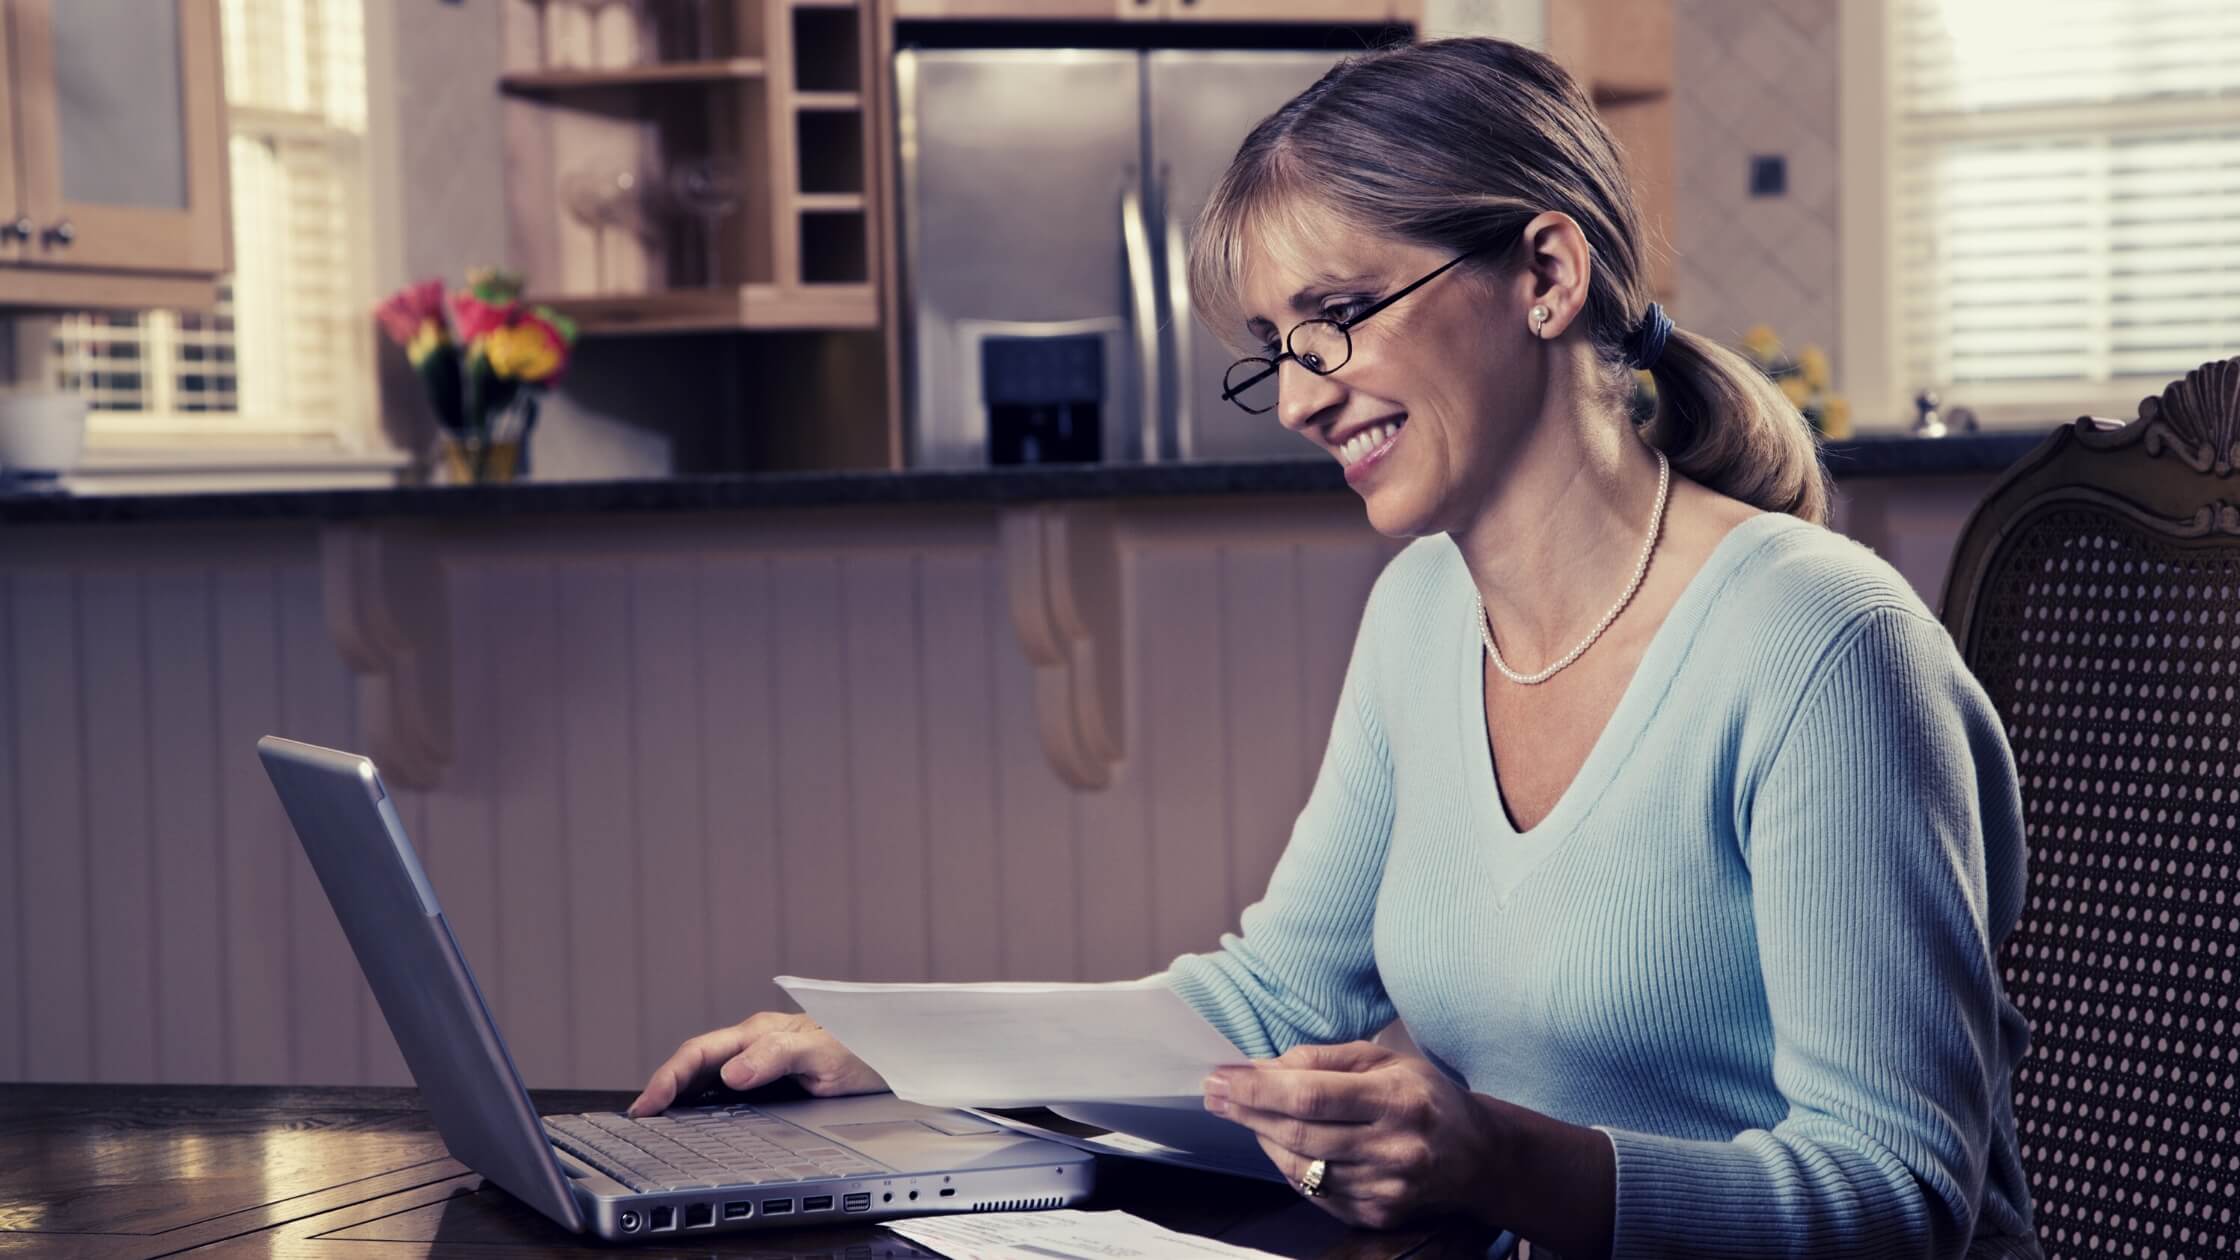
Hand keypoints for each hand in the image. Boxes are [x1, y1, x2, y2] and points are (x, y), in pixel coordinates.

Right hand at [628, 1012, 887, 1116]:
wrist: (896, 1053)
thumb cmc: (864, 1049)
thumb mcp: (821, 1054)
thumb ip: (776, 1057)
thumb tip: (730, 1072)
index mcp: (759, 1032)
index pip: (699, 1052)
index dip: (668, 1077)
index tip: (647, 1103)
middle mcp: (756, 1043)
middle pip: (696, 1063)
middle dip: (663, 1086)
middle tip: (638, 1117)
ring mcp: (763, 1060)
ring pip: (708, 1075)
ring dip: (679, 1093)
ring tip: (654, 1118)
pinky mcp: (773, 1078)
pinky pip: (728, 1087)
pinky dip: (703, 1100)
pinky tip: (696, 1117)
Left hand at [1202, 1041, 1500, 1230]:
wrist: (1480, 1157)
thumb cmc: (1425, 1096)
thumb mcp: (1384, 1059)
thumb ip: (1323, 1058)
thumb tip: (1264, 1066)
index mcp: (1397, 1099)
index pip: (1311, 1095)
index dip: (1258, 1088)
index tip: (1220, 1077)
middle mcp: (1394, 1148)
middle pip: (1299, 1133)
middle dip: (1248, 1111)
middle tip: (1214, 1093)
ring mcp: (1385, 1189)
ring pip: (1300, 1167)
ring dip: (1263, 1137)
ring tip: (1247, 1114)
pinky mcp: (1377, 1215)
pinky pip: (1314, 1191)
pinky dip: (1289, 1165)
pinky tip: (1280, 1142)